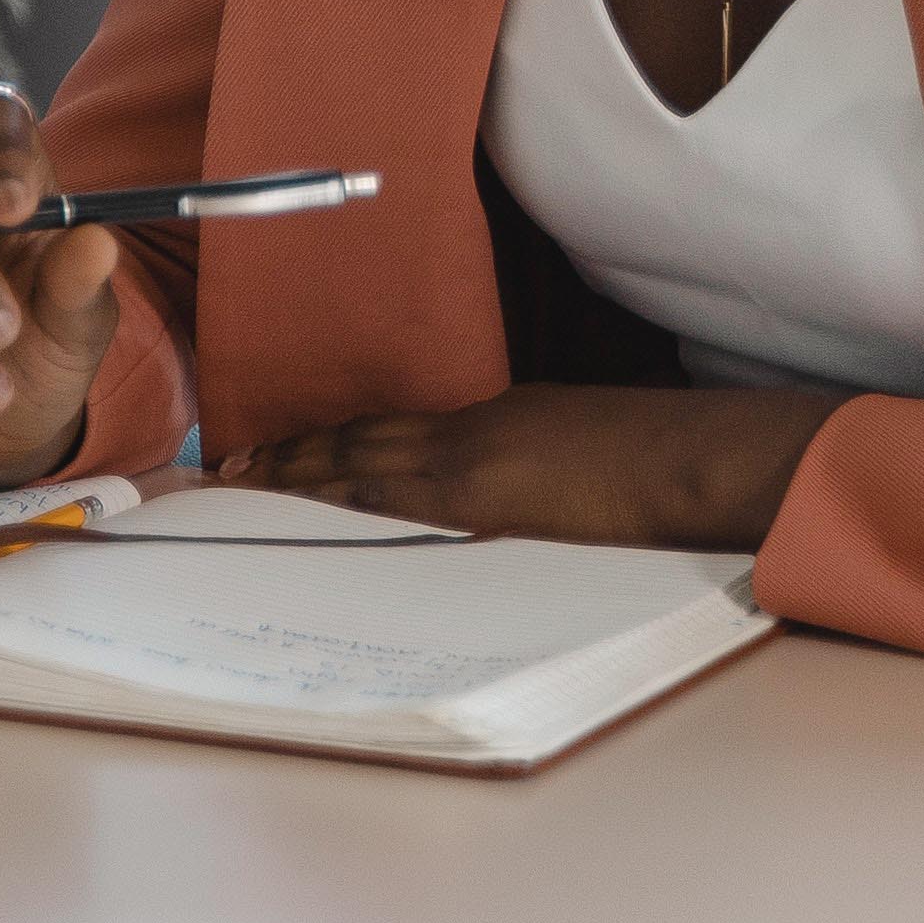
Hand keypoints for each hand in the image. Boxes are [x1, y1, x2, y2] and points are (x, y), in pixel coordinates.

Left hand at [219, 381, 842, 551]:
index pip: (390, 428)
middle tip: (230, 467)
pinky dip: (334, 495)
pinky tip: (300, 504)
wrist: (693, 459)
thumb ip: (528, 457)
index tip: (279, 451)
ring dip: (296, 472)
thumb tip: (505, 483)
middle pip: (358, 440)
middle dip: (292, 456)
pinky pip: (386, 492)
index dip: (331, 440)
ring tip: (240, 482)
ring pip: (358, 460)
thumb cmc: (657, 454)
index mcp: (491, 418)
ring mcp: (469, 458)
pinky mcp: (479, 493)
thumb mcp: (576, 441)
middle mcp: (467, 431)